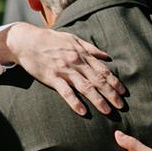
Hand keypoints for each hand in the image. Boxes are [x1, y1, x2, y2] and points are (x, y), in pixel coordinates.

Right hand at [0, 23, 125, 116]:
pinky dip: (74, 102)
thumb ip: (90, 48)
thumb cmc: (50, 39)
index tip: (124, 92)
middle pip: (98, 80)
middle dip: (111, 93)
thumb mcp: (73, 38)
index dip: (114, 82)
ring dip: (98, 100)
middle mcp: (76, 62)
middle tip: (121, 106)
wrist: (27, 40)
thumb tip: (107, 56)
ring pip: (85, 87)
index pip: (103, 70)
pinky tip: (83, 112)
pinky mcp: (52, 77)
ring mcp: (64, 70)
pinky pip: (65, 92)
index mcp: (82, 54)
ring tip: (107, 111)